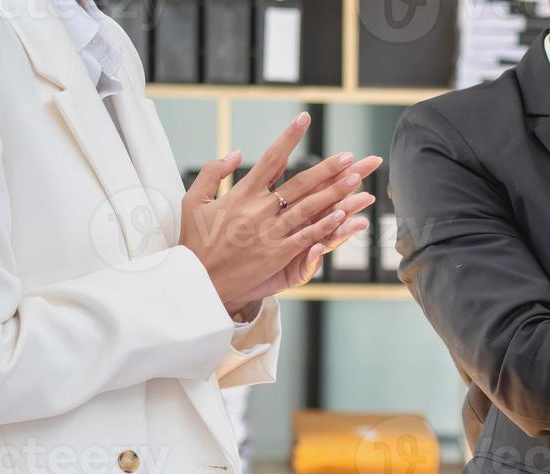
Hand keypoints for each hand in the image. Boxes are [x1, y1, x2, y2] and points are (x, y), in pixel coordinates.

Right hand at [180, 112, 381, 316]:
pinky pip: (306, 237)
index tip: (304, 117)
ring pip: (309, 208)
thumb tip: (235, 151)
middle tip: (351, 155)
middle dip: (328, 168)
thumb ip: (213, 172)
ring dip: (335, 193)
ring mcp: (270, 232)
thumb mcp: (192, 200)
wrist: (195, 280)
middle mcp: (259, 210)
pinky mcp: (277, 255)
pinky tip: (342, 214)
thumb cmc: (194, 240)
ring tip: (357, 178)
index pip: (271, 158)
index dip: (289, 137)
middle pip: (301, 183)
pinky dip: (324, 225)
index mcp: (241, 193)